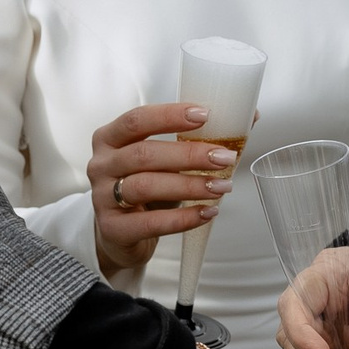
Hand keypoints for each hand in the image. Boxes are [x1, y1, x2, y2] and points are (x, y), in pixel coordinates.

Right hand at [87, 103, 238, 279]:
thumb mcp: (163, 160)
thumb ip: (196, 138)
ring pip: (146, 186)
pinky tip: (207, 212)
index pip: (136, 119)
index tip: (204, 115)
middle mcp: (101, 165)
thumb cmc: (146, 186)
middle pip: (144, 154)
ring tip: (222, 186)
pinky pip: (150, 222)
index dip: (169, 116)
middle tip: (225, 157)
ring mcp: (103, 198)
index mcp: (110, 138)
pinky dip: (183, 218)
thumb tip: (248, 117)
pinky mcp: (113, 229)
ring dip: (189, 185)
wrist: (121, 233)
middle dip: (189, 154)